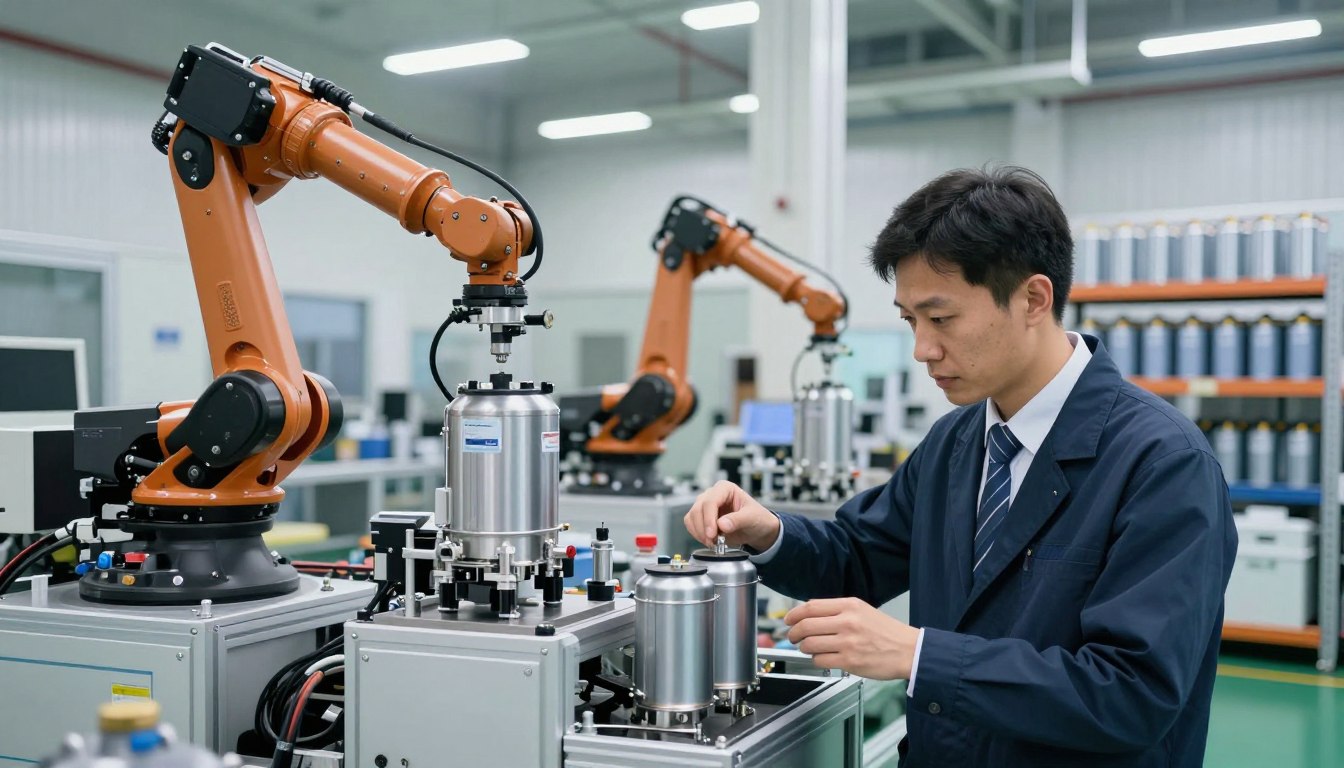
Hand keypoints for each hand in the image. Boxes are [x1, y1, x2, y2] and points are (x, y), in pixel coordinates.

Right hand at [683, 480, 779, 550]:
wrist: (757, 530)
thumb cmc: (757, 518)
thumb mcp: (752, 518)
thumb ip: (738, 520)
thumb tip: (721, 524)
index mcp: (725, 488)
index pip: (710, 501)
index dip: (709, 518)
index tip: (712, 534)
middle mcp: (713, 495)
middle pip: (698, 509)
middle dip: (703, 528)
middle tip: (712, 541)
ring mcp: (705, 506)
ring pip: (692, 517)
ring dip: (699, 532)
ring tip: (713, 543)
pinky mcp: (702, 517)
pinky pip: (691, 524)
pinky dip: (697, 534)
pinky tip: (709, 541)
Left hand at [784, 597, 919, 679]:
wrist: (908, 650)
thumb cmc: (886, 632)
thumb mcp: (862, 610)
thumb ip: (837, 611)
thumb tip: (808, 615)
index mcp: (849, 605)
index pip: (811, 607)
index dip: (794, 615)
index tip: (788, 620)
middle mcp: (847, 622)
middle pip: (806, 625)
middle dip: (793, 633)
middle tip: (792, 637)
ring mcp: (848, 642)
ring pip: (810, 644)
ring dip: (804, 647)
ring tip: (809, 648)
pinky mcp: (849, 662)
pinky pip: (820, 660)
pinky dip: (816, 660)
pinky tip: (822, 658)